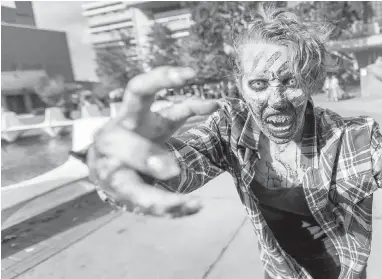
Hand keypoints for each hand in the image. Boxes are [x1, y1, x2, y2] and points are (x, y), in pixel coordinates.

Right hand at [88, 67, 219, 217]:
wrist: (104, 166)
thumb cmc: (137, 138)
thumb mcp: (158, 121)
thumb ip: (183, 110)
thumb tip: (216, 104)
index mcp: (128, 116)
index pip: (137, 89)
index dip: (161, 79)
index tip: (191, 74)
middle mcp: (113, 141)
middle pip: (123, 145)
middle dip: (144, 157)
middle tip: (172, 170)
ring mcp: (112, 170)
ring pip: (127, 184)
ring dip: (157, 198)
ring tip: (191, 203)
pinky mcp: (120, 192)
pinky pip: (143, 203)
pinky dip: (171, 208)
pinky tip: (195, 207)